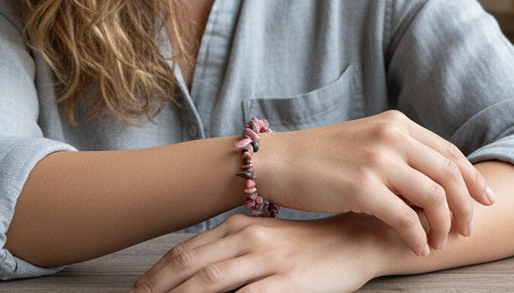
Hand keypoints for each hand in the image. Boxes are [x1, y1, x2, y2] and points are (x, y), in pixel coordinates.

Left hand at [128, 213, 383, 292]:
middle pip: (189, 268)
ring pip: (210, 284)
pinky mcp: (289, 283)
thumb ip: (230, 252)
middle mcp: (248, 239)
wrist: (357, 240)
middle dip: (156, 290)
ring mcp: (268, 261)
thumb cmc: (308, 246)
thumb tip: (194, 276)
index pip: (184, 252)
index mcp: (238, 226)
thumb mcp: (265, 240)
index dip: (155, 275)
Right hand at [258, 110, 494, 254]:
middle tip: (467, 230)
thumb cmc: (318, 158)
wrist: (276, 161)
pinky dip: (418, 238)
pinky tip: (418, 248)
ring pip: (434, 198)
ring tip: (440, 243)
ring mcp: (377, 160)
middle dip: (466, 207)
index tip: (486, 201)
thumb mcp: (364, 141)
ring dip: (444, 226)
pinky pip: (407, 219)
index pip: (449, 152)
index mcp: (395, 123)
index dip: (473, 179)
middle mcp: (390, 136)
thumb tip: (437, 183)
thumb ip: (398, 152)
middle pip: (449, 175)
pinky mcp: (362, 188)